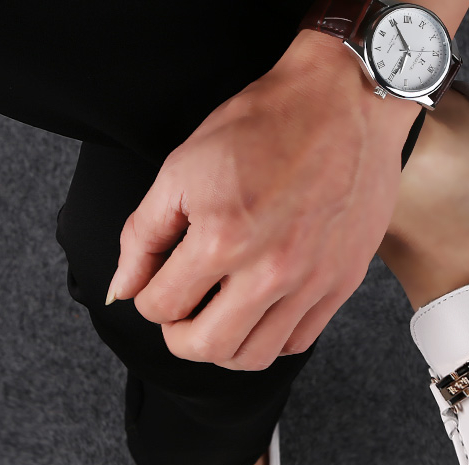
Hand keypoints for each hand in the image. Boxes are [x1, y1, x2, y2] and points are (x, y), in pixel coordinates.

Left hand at [108, 30, 419, 370]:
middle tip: (179, 317)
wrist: (345, 105)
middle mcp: (269, 270)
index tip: (156, 288)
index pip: (161, 307)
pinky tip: (260, 314)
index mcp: (222, 237)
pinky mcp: (340, 285)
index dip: (147, 301)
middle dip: (178, 338)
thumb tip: (123, 289)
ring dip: (223, 348)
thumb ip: (144, 235)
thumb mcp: (184, 167)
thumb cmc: (266, 126)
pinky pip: (297, 342)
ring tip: (218, 321)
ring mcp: (310, 282)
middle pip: (206, 346)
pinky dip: (269, 339)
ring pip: (254, 356)